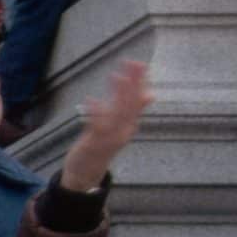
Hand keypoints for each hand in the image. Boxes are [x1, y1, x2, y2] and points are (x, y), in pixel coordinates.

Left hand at [60, 59, 150, 191]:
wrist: (86, 173)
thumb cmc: (102, 146)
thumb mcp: (120, 128)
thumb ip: (133, 111)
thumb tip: (150, 94)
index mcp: (129, 124)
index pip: (137, 100)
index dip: (140, 82)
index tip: (141, 64)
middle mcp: (123, 130)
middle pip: (130, 103)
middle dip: (133, 83)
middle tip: (135, 63)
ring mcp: (110, 137)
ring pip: (117, 113)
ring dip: (118, 94)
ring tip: (118, 76)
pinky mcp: (94, 143)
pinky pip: (95, 126)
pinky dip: (95, 112)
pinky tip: (91, 99)